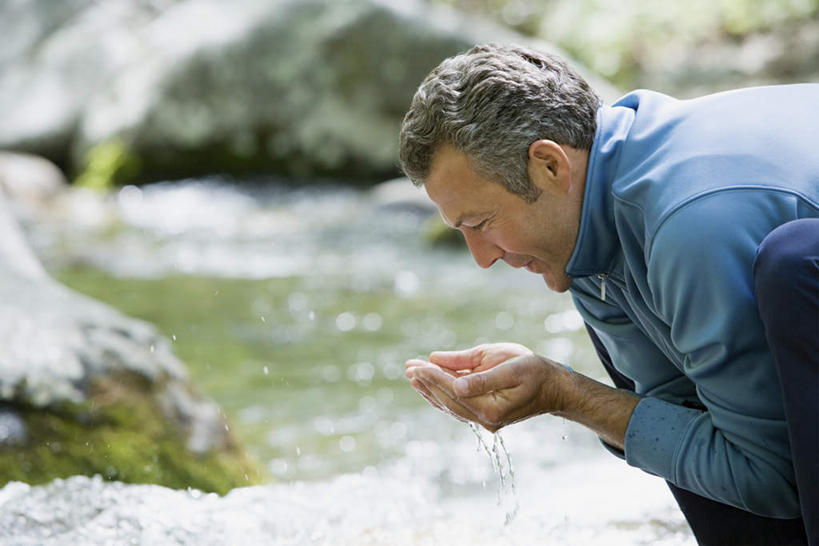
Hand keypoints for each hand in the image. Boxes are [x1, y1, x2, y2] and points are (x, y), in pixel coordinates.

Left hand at [405, 343, 570, 431]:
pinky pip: (457, 406)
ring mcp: (485, 421)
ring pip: (450, 405)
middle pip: (448, 400)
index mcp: (491, 409)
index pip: (454, 391)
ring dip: (430, 390)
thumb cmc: (535, 372)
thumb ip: (480, 374)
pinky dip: (441, 395)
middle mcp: (485, 420)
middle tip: (408, 367)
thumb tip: (450, 377)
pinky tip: (429, 386)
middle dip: (427, 382)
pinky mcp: (484, 416)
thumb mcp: (511, 366)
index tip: (416, 365)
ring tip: (412, 375)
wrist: (554, 388)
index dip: (433, 377)